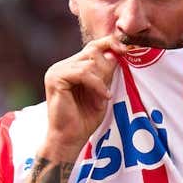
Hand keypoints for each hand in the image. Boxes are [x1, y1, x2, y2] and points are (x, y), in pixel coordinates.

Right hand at [42, 36, 121, 157]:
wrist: (69, 138)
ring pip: (89, 62)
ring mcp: (57, 71)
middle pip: (92, 50)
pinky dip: (97, 84)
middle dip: (107, 68)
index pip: (92, 47)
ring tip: (103, 97)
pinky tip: (102, 97)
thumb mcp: (101, 91)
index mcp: (71, 67)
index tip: (126, 50)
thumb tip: (115, 53)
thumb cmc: (84, 119)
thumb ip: (105, 73)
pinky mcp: (56, 78)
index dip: (110, 44)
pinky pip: (84, 73)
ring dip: (101, 81)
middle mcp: (62, 66)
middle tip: (108, 88)